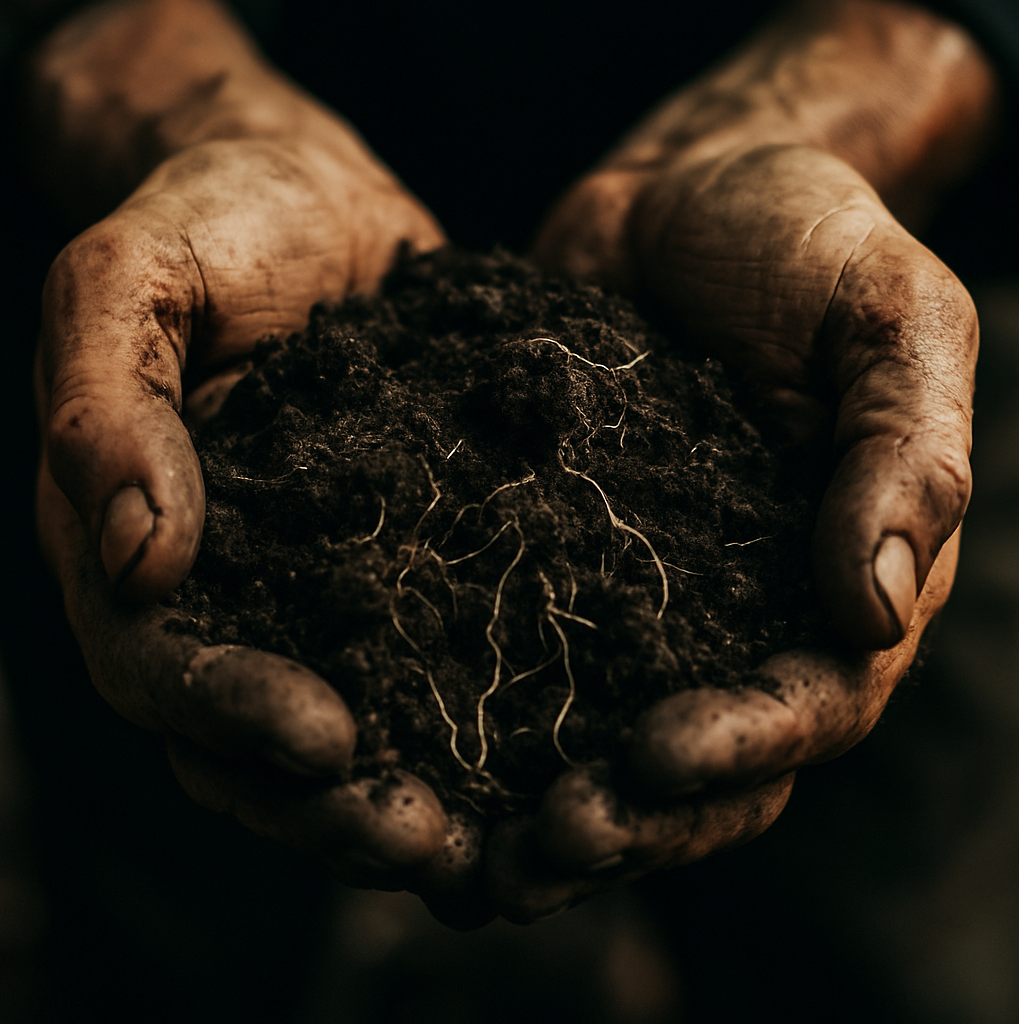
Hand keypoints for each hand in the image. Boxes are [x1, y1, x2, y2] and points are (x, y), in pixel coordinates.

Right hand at [32, 0, 453, 895]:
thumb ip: (106, 406)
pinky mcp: (400, 554)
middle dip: (327, 801)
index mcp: (132, 542)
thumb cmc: (211, 217)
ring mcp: (314, 579)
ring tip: (492, 833)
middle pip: (249, 736)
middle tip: (426, 844)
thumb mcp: (132, 279)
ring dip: (407, 789)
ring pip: (346, 720)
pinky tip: (547, 741)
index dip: (231, 716)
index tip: (327, 740)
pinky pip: (426, 649)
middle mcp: (225, 584)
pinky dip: (471, 711)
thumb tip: (130, 555)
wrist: (309, 191)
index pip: (159, 666)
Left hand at [496, 0, 998, 919]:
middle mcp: (733, 617)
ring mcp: (632, 599)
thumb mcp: (887, 320)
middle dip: (629, 819)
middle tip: (539, 847)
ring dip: (534, 809)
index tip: (653, 754)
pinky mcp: (544, 558)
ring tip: (458, 852)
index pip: (810, 707)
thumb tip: (872, 603)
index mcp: (833, 584)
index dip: (742, 746)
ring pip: (594, 741)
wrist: (682, 196)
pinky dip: (465, 719)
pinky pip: (508, 656)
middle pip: (697, 766)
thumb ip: (902, 454)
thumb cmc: (804, 241)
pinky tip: (395, 752)